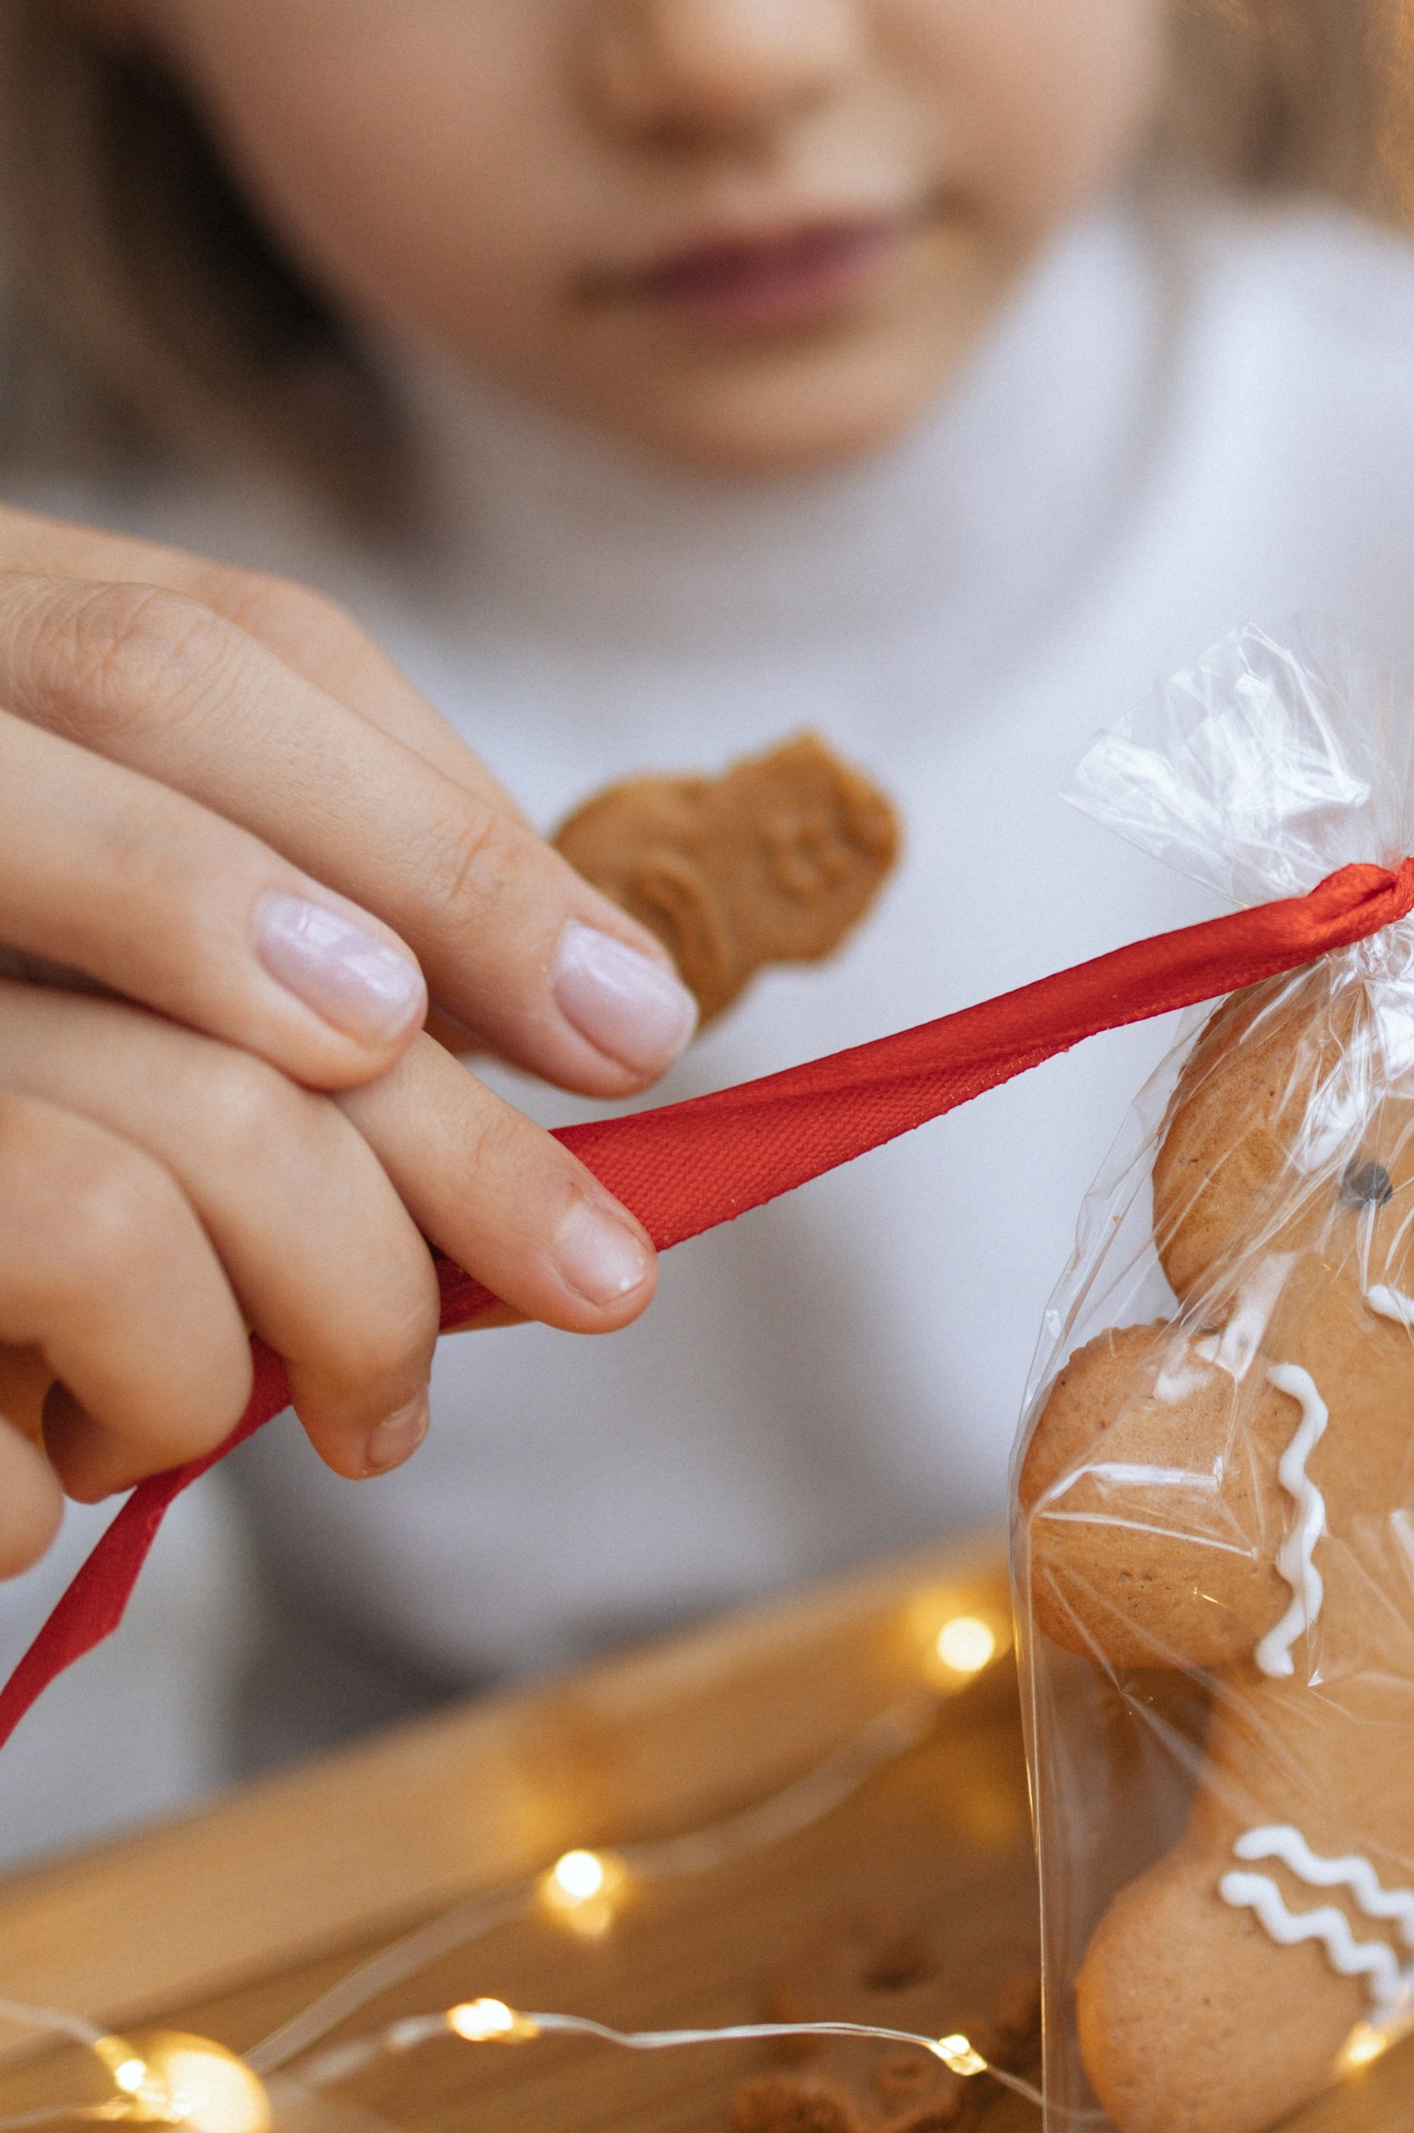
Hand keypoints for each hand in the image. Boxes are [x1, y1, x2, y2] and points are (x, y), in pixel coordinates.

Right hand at [0, 504, 697, 1567]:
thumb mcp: (62, 918)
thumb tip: (580, 999)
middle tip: (591, 1281)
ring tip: (322, 1408)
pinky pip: (14, 1301)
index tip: (633, 1031)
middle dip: (442, 1129)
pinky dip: (59, 1450)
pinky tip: (60, 1471)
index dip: (459, 851)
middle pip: (212, 904)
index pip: (233, 661)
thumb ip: (255, 887)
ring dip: (276, 1317)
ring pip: (121, 1171)